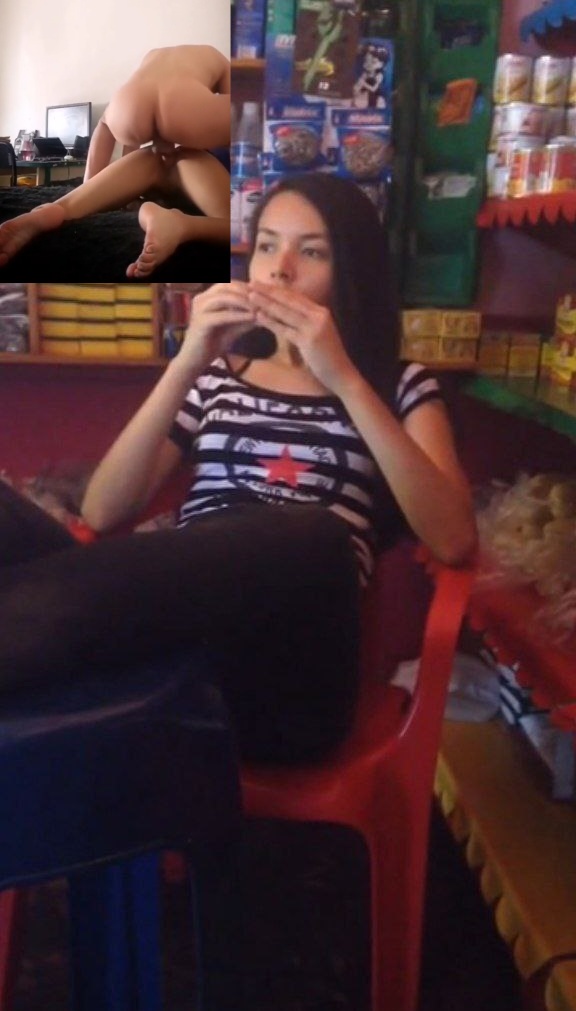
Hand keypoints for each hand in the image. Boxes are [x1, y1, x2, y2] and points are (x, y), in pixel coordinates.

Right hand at [178, 282, 256, 373]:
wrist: (195, 361)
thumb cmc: (213, 344)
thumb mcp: (234, 327)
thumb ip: (247, 317)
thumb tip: (266, 309)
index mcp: (208, 296)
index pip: (230, 283)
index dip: (248, 287)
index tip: (265, 293)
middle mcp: (202, 298)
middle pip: (227, 286)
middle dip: (247, 291)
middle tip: (265, 299)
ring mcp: (200, 309)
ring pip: (224, 297)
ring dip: (244, 301)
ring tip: (260, 308)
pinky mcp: (201, 322)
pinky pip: (222, 315)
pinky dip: (238, 315)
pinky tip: (252, 318)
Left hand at [248, 282, 359, 396]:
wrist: (342, 374)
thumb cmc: (327, 357)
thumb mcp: (317, 333)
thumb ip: (304, 322)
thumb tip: (284, 314)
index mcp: (321, 311)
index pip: (296, 297)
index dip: (278, 290)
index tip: (263, 285)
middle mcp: (319, 315)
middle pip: (289, 300)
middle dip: (269, 291)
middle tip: (253, 284)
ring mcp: (314, 327)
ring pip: (286, 312)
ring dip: (267, 303)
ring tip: (251, 297)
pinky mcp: (309, 341)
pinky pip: (285, 329)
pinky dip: (271, 322)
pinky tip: (259, 316)